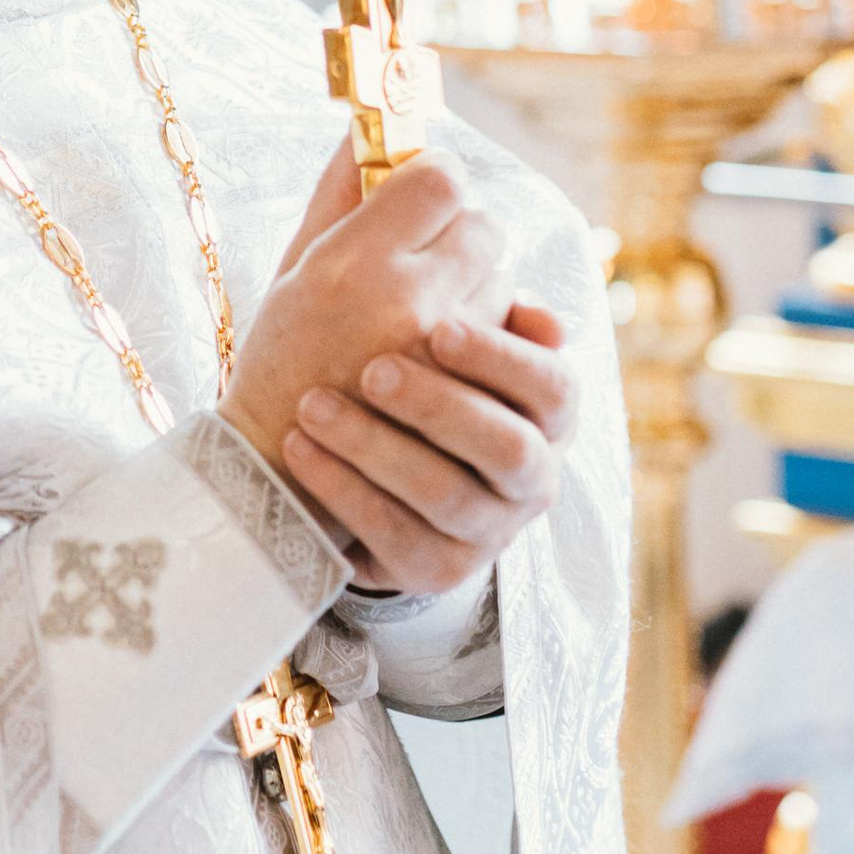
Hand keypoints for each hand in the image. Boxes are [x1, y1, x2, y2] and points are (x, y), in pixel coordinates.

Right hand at [222, 148, 508, 500]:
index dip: (435, 182)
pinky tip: (448, 357)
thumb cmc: (280, 357)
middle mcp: (403, 298)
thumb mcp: (294, 268)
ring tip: (430, 318)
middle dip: (463, 236)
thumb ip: (337, 196)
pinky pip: (507, 340)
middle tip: (429, 259)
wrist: (278, 467)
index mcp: (351, 258)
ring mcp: (441, 354)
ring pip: (503, 283)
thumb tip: (361, 130)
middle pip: (484, 227)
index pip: (440, 179)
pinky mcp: (465, 398)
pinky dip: (489, 342)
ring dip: (479, 290)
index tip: (421, 197)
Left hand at [282, 303, 576, 594]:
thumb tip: (522, 284)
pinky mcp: (438, 569)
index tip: (438, 327)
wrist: (378, 477)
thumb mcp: (447, 338)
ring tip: (313, 405)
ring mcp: (489, 531)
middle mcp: (533, 478)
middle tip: (372, 371)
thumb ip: (474, 295)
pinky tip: (300, 449)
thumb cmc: (418, 381)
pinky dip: (344, 491)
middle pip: (506, 446)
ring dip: (374, 446)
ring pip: (444, 494)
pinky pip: (395, 536)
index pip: (552, 386)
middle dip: (437, 405)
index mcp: (548, 415)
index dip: (501, 358)